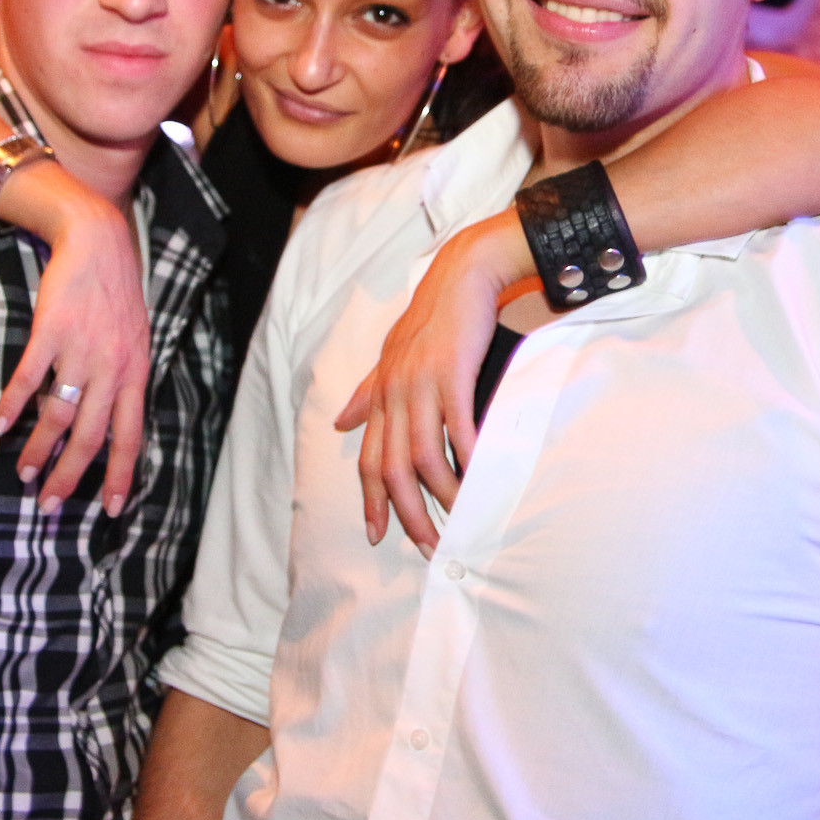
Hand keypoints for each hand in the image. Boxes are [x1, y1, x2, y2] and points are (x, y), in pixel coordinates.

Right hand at [0, 165, 151, 517]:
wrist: (98, 242)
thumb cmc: (115, 295)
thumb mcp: (134, 342)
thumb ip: (123, 382)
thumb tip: (109, 425)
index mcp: (135, 374)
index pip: (131, 437)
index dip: (119, 476)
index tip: (108, 510)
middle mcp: (111, 368)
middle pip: (90, 436)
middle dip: (69, 477)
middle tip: (47, 504)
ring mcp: (81, 350)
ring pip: (58, 415)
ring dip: (37, 449)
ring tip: (23, 471)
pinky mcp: (51, 331)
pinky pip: (29, 379)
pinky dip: (12, 406)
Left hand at [336, 210, 530, 553]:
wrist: (461, 274)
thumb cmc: (431, 318)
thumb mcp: (392, 357)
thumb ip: (367, 392)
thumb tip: (340, 421)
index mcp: (380, 394)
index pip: (368, 459)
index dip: (371, 500)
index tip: (377, 536)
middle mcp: (393, 393)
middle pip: (392, 468)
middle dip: (407, 513)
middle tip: (427, 545)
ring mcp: (420, 383)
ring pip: (422, 456)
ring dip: (442, 495)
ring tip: (460, 520)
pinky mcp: (450, 372)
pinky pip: (456, 427)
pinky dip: (467, 459)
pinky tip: (479, 479)